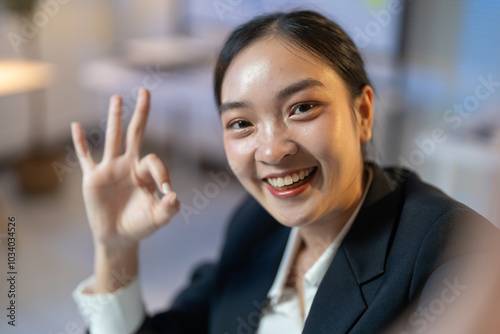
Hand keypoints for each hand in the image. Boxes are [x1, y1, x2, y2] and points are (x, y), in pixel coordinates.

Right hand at [71, 88, 178, 248]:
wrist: (118, 237)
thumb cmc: (140, 225)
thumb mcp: (157, 218)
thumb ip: (168, 209)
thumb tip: (174, 196)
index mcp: (145, 172)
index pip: (154, 161)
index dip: (162, 173)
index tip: (167, 191)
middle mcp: (128, 164)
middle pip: (135, 133)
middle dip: (141, 113)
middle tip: (146, 91)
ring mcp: (110, 169)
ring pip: (112, 138)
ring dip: (114, 118)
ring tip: (116, 98)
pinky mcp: (93, 178)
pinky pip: (86, 157)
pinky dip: (81, 143)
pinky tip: (76, 125)